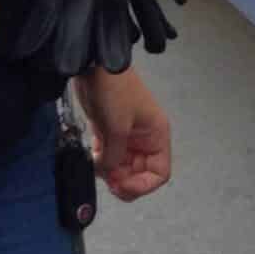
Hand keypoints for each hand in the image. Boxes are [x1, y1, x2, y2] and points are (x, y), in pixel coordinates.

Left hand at [76, 66, 172, 201]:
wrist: (94, 68)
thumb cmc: (114, 90)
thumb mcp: (117, 128)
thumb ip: (114, 158)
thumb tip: (108, 174)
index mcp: (156, 135)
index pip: (160, 172)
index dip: (143, 185)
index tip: (123, 185)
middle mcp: (145, 138)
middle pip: (140, 173)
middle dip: (124, 180)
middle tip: (108, 180)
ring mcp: (127, 136)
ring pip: (123, 168)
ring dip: (110, 172)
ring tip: (99, 165)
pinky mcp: (110, 133)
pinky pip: (110, 157)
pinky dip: (101, 162)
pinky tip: (94, 155)